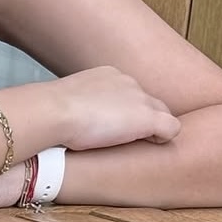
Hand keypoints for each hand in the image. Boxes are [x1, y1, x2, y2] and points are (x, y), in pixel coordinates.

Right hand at [53, 67, 179, 150]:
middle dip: (143, 118)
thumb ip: (75, 104)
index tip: (113, 126)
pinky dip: (164, 138)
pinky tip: (151, 146)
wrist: (54, 111)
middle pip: (148, 101)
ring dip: (152, 128)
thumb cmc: (50, 110)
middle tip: (129, 138)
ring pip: (161, 112)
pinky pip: (171, 127)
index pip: (128, 92)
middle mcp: (127, 82)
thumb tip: (69, 119)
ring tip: (141, 144)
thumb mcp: (63, 101)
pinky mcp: (147, 118)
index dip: (125, 112)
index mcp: (107, 75)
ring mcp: (139, 99)